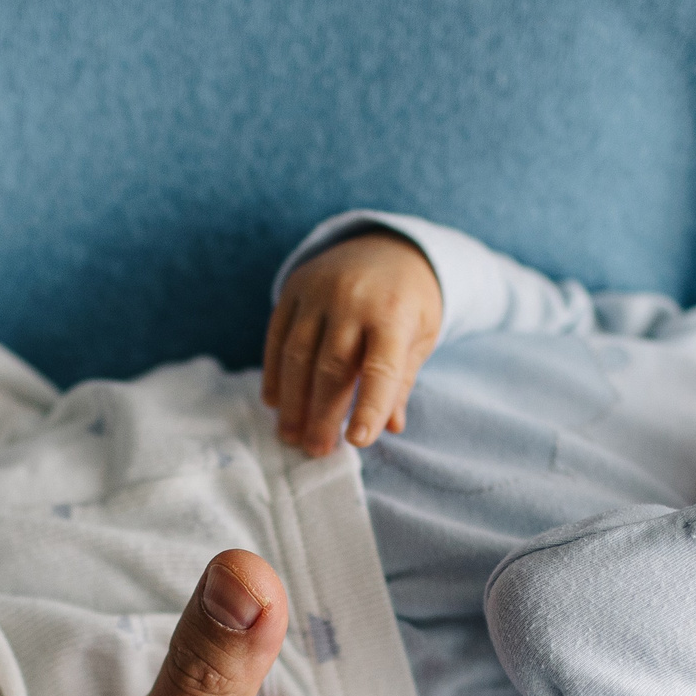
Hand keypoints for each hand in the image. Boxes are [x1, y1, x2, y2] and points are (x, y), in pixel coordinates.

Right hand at [263, 229, 441, 455]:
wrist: (387, 245)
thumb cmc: (409, 302)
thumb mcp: (420, 336)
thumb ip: (401, 380)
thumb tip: (389, 426)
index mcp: (394, 312)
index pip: (381, 367)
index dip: (369, 406)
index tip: (357, 442)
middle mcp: (354, 298)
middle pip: (332, 366)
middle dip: (322, 414)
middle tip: (317, 450)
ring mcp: (319, 290)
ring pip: (298, 355)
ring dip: (293, 401)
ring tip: (292, 435)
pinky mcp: (294, 288)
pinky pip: (277, 336)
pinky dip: (275, 373)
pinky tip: (275, 402)